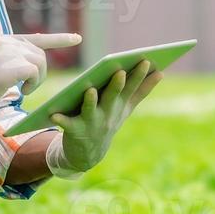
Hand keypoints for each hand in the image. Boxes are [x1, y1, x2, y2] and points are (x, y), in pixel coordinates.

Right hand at [0, 32, 81, 133]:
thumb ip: (13, 58)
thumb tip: (36, 59)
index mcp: (4, 40)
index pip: (38, 38)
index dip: (60, 39)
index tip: (77, 38)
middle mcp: (7, 42)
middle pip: (42, 55)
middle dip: (41, 73)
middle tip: (28, 87)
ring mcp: (7, 53)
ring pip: (40, 63)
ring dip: (37, 80)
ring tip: (24, 89)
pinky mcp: (9, 67)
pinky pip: (34, 73)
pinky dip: (33, 84)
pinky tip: (22, 90)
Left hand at [45, 59, 162, 178]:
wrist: (88, 153)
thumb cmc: (108, 121)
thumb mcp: (126, 108)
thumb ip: (142, 90)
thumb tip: (161, 72)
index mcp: (120, 105)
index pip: (131, 88)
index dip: (138, 75)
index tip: (145, 60)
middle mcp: (108, 114)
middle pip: (112, 97)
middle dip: (117, 85)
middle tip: (120, 72)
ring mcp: (92, 123)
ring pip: (91, 110)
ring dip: (90, 101)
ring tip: (90, 89)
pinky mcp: (74, 131)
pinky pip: (67, 124)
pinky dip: (61, 120)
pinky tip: (54, 115)